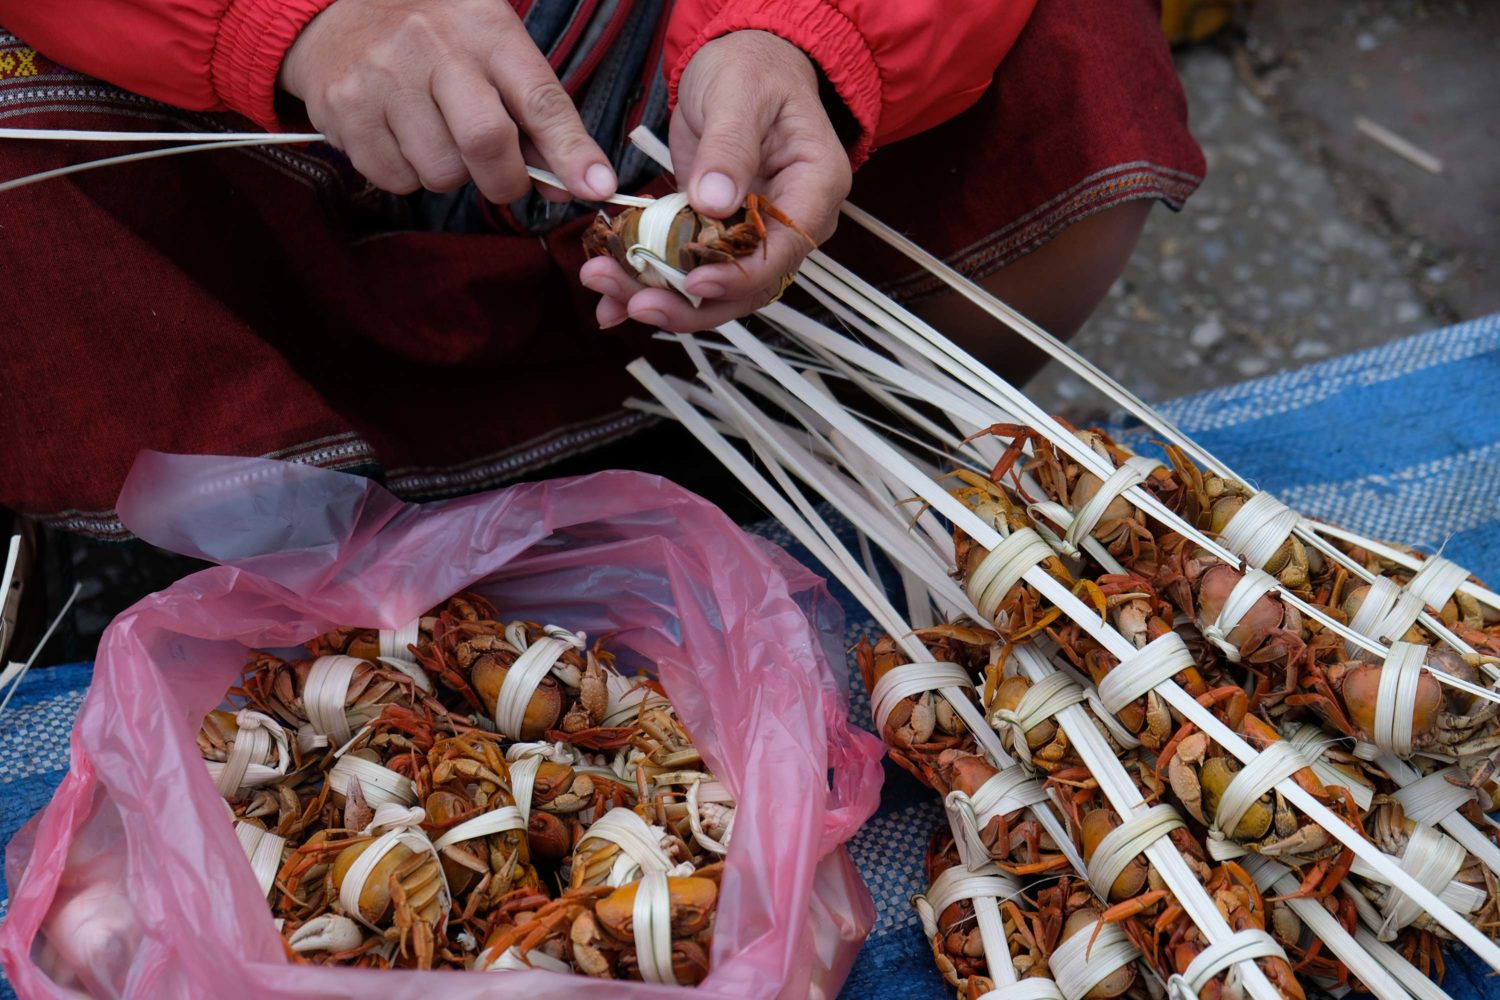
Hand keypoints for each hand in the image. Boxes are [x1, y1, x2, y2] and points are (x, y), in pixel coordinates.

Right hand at [279, 0, 615, 203]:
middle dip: (504, 180)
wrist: (337, 8)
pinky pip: (394, 178)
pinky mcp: (344, 109)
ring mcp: (384, 77)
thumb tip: (578, 185)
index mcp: (486, 30)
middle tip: (501, 177)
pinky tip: (400, 137)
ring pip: (440, 172)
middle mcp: (434, 47)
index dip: (571, 150)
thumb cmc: (436, 36)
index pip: (539, 98)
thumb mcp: (492, 49)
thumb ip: (536, 116)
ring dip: (450, 175)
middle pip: (486, 142)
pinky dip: (406, 174)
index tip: (596, 187)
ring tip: (437, 136)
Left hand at [580, 30, 851, 331]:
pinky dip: (650, 285)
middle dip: (689, 304)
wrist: (740, 63)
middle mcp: (790, 224)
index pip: (784, 252)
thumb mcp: (739, 93)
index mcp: (814, 188)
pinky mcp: (717, 236)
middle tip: (633, 303)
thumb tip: (715, 203)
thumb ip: (730, 147)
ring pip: (716, 289)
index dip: (739, 277)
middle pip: (748, 286)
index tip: (693, 283)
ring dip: (661, 298)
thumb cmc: (752, 68)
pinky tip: (610, 299)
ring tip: (605, 288)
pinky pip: (689, 271)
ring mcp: (753, 234)